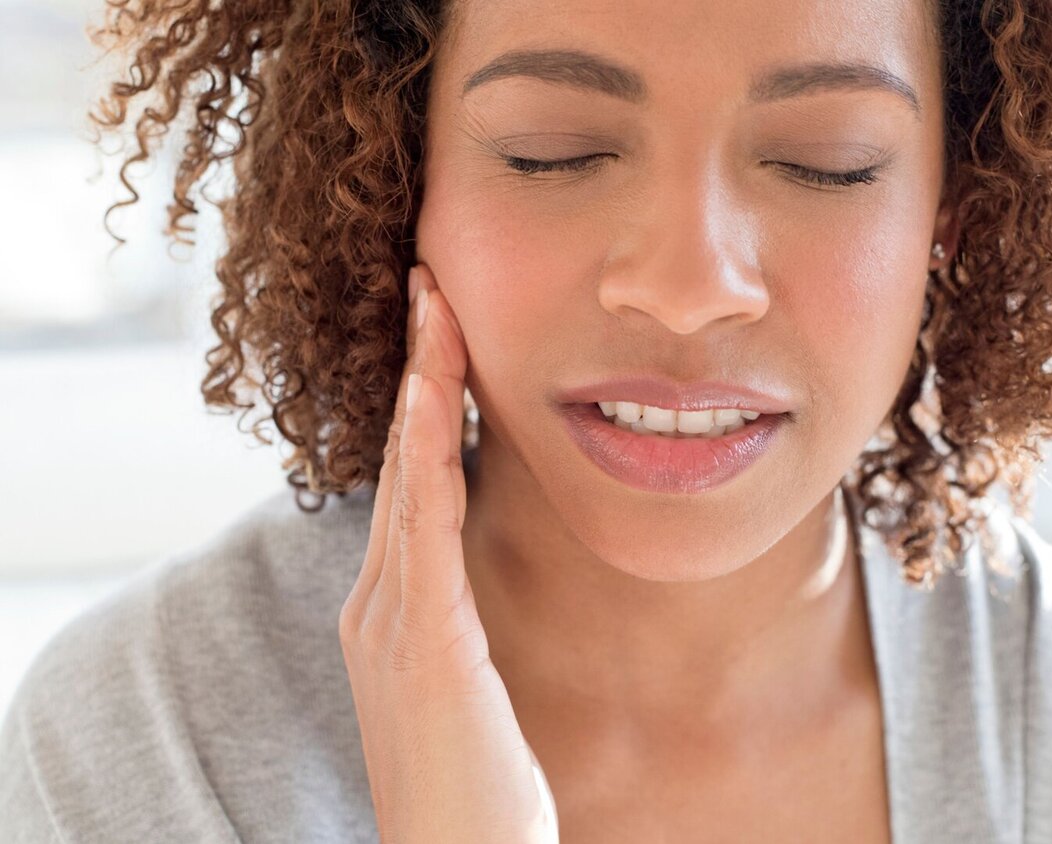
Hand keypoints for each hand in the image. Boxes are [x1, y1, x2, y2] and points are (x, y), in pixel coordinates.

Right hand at [338, 263, 558, 843]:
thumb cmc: (476, 791)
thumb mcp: (466, 690)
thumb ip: (457, 624)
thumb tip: (471, 577)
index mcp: (396, 611)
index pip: (413, 485)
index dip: (427, 404)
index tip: (446, 334)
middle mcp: (379, 603)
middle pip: (402, 461)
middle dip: (419, 369)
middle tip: (431, 286)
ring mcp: (390, 619)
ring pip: (407, 475)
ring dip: (423, 384)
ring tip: (435, 307)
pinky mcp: (421, 640)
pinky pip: (424, 522)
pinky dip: (426, 448)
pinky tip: (437, 390)